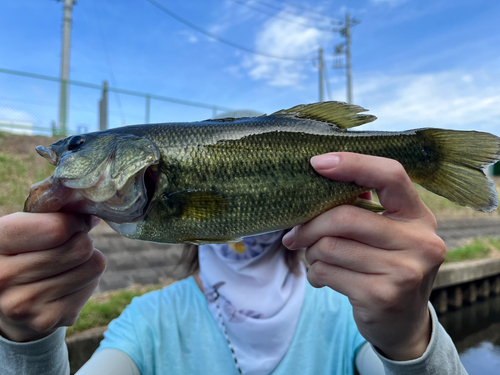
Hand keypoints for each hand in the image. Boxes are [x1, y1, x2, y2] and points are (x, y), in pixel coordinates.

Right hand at [0, 212, 105, 341]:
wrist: (10, 304)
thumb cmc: (24, 253)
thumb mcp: (27, 226)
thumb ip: (55, 212)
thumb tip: (91, 212)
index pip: (56, 229)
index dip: (73, 222)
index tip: (71, 224)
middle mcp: (2, 275)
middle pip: (80, 247)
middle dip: (82, 241)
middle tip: (67, 247)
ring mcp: (22, 303)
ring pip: (92, 266)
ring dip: (86, 261)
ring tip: (65, 266)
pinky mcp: (45, 320)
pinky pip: (92, 285)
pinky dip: (86, 281)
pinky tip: (64, 285)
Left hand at [283, 153, 445, 360]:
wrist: (404, 324)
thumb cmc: (386, 267)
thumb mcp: (388, 234)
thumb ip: (364, 208)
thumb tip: (320, 177)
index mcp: (419, 216)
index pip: (390, 175)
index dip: (353, 163)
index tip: (317, 163)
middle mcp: (420, 241)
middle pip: (345, 217)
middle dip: (310, 226)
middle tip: (294, 235)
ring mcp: (404, 271)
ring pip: (330, 247)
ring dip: (312, 253)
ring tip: (315, 259)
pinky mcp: (382, 296)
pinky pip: (327, 272)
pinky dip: (315, 273)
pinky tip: (321, 277)